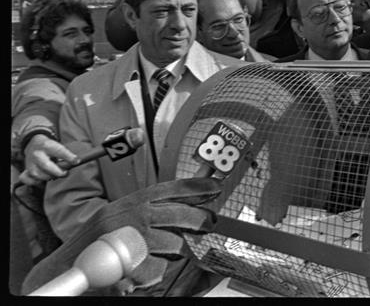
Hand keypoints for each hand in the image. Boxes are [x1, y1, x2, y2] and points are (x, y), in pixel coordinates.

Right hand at [19, 134, 78, 184]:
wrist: (34, 143)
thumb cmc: (50, 147)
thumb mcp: (58, 146)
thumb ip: (66, 154)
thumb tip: (76, 162)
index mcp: (47, 145)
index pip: (59, 151)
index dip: (69, 157)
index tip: (77, 161)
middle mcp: (37, 154)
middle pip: (46, 165)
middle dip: (57, 172)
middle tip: (65, 173)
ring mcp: (30, 163)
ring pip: (37, 174)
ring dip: (48, 177)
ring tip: (55, 176)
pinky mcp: (25, 170)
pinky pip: (27, 179)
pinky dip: (35, 182)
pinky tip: (42, 181)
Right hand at [21, 178, 221, 295]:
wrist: (62, 267)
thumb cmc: (95, 243)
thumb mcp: (119, 215)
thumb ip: (147, 210)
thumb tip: (184, 208)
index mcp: (130, 202)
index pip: (170, 188)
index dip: (196, 186)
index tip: (217, 186)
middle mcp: (132, 215)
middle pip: (181, 214)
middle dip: (201, 220)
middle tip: (209, 224)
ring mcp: (130, 238)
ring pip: (175, 244)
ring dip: (172, 252)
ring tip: (155, 254)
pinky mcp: (129, 263)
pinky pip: (160, 268)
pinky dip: (154, 273)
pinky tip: (140, 271)